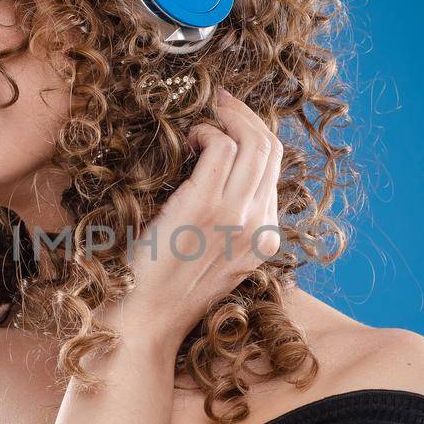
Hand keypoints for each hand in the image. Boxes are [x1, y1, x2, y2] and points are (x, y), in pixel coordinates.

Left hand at [99, 88, 283, 349]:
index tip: (233, 120)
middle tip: (221, 102)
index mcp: (265, 239)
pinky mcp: (205, 207)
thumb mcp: (215, 258)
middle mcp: (258, 226)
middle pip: (271, 149)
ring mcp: (236, 216)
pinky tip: (190, 140)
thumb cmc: (167, 288)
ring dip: (228, 118)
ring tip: (205, 120)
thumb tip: (222, 176)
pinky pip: (221, 148)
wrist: (146, 321)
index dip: (257, 135)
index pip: (276, 169)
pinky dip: (207, 132)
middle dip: (247, 116)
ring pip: (253, 142)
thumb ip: (230, 223)